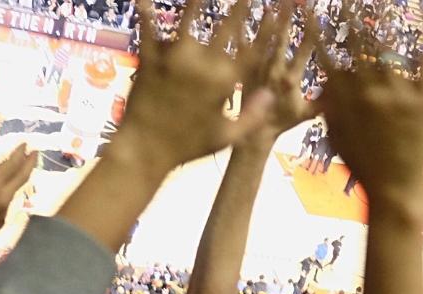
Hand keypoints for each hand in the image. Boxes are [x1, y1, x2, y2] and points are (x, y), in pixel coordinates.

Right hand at [0, 144, 36, 257]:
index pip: (11, 166)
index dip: (19, 154)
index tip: (25, 144)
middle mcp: (2, 198)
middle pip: (22, 177)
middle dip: (30, 163)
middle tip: (35, 152)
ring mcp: (4, 211)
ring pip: (17, 190)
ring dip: (22, 176)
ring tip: (22, 167)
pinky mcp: (1, 221)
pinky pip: (9, 201)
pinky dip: (10, 190)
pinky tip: (6, 187)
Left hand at [119, 0, 274, 170]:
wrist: (145, 150)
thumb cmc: (189, 146)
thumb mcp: (227, 136)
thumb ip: (252, 115)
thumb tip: (271, 93)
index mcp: (224, 83)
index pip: (254, 49)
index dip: (268, 29)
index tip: (277, 11)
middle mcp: (202, 65)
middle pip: (227, 27)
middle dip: (241, 8)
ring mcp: (174, 59)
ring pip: (189, 21)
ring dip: (197, 3)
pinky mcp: (149, 59)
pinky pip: (149, 30)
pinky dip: (147, 14)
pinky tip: (144, 0)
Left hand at [240, 1, 317, 146]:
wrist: (253, 136)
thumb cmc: (282, 124)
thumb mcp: (307, 114)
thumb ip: (325, 102)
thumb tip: (345, 93)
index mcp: (290, 81)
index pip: (303, 52)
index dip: (310, 34)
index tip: (314, 16)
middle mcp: (272, 72)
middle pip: (281, 40)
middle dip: (287, 19)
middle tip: (292, 2)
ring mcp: (255, 70)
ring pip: (261, 40)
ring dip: (267, 21)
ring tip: (272, 4)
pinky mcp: (241, 71)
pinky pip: (239, 49)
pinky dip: (240, 32)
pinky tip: (238, 16)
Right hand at [315, 13, 422, 212]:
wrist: (394, 187)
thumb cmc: (361, 163)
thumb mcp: (336, 133)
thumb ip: (331, 103)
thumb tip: (327, 79)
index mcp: (345, 98)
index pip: (326, 54)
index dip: (316, 29)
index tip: (307, 8)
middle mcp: (369, 90)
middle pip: (357, 43)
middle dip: (350, 15)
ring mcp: (397, 93)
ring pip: (388, 48)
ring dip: (382, 20)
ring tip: (381, 0)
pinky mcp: (421, 99)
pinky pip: (422, 65)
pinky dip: (422, 43)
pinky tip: (422, 23)